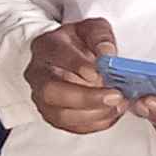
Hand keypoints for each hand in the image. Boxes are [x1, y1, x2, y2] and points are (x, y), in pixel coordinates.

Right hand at [26, 18, 124, 134]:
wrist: (71, 56)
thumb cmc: (80, 43)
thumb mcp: (92, 28)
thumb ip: (101, 37)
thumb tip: (107, 53)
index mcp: (46, 46)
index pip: (56, 55)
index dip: (78, 65)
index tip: (100, 72)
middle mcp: (38, 74)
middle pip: (51, 91)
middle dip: (85, 97)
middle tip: (114, 96)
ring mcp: (41, 97)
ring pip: (59, 114)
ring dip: (93, 114)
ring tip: (117, 106)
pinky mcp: (52, 115)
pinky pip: (70, 126)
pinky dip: (94, 124)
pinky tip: (111, 113)